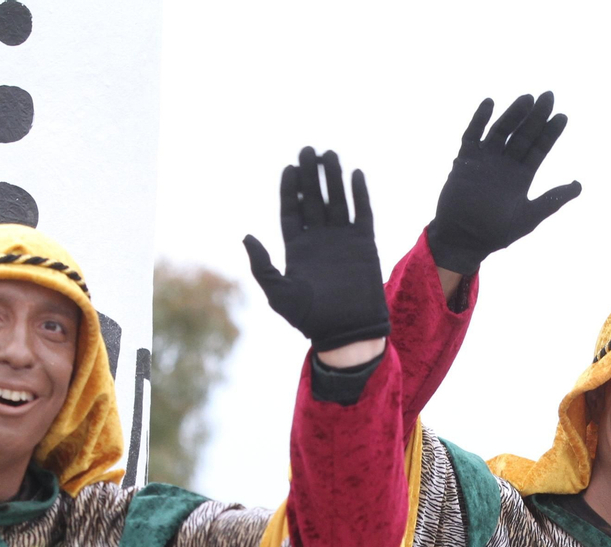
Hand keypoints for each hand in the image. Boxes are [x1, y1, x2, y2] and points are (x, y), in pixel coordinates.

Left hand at [244, 147, 389, 351]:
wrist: (347, 332)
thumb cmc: (310, 318)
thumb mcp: (279, 294)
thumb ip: (262, 266)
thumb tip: (246, 237)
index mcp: (297, 249)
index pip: (292, 211)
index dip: (289, 189)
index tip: (289, 168)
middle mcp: (319, 240)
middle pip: (313, 199)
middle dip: (310, 176)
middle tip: (308, 151)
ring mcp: (342, 240)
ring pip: (336, 201)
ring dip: (333, 178)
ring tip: (329, 155)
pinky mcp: (364, 244)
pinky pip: (362, 213)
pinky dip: (359, 194)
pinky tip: (356, 174)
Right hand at [424, 92, 581, 274]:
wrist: (463, 239)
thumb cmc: (495, 233)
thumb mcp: (530, 216)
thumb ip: (553, 200)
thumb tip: (579, 185)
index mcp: (521, 177)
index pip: (539, 148)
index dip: (550, 132)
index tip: (562, 116)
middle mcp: (505, 165)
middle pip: (523, 134)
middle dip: (536, 116)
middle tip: (549, 96)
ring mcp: (485, 160)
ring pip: (501, 130)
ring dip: (513, 114)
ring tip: (527, 98)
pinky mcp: (465, 160)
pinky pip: (472, 135)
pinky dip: (479, 119)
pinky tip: (490, 103)